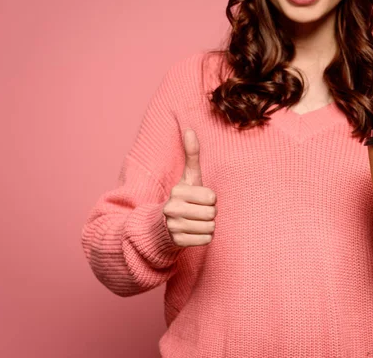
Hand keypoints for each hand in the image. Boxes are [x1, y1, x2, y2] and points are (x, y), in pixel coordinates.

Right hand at [163, 128, 216, 246]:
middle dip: (210, 213)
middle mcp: (172, 209)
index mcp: (177, 191)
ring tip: (195, 221)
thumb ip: (192, 155)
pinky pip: (206, 240)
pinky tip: (193, 232)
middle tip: (198, 211)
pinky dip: (204, 237)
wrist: (161, 225)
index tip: (199, 198)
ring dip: (208, 225)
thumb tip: (190, 130)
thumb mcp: (188, 177)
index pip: (211, 197)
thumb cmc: (182, 198)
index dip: (210, 198)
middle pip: (212, 213)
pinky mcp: (177, 242)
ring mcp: (174, 227)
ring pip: (210, 227)